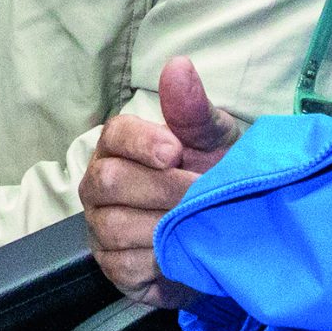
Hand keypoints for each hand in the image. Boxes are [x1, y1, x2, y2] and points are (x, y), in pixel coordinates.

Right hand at [80, 57, 240, 306]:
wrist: (229, 235)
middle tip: (201, 194)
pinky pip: (123, 264)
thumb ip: (193, 110)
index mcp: (121, 146)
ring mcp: (101, 225)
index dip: (142, 142)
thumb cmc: (216, 179)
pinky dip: (157, 260)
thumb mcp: (214, 143)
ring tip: (195, 225)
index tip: (177, 152)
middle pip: (110, 181)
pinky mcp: (112, 265)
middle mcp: (101, 183)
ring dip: (163, 226)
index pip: (114, 135)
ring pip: (114, 225)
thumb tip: (178, 65)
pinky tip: (180, 253)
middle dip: (162, 188)